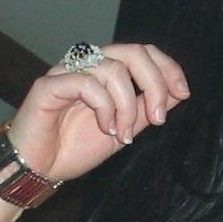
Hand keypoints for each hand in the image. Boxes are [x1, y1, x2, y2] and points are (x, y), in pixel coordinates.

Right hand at [0, 43, 189, 181]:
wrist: (39, 169)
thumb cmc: (74, 148)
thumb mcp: (124, 129)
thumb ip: (146, 109)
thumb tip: (177, 91)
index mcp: (105, 71)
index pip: (142, 52)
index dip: (167, 67)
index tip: (183, 93)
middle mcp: (86, 64)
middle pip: (132, 52)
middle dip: (155, 84)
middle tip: (157, 118)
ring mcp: (66, 71)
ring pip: (112, 69)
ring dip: (127, 106)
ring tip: (122, 134)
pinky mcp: (48, 85)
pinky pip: (86, 82)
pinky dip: (104, 107)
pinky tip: (105, 128)